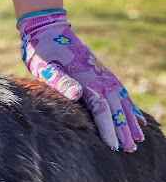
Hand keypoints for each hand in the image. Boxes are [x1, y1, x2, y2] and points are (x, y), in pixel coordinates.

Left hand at [19, 10, 144, 151]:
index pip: (102, 109)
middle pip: (116, 109)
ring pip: (122, 103)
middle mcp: (100, 78)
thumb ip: (61, 80)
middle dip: (123, 130)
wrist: (49, 30)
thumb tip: (77, 94)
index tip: (113, 147)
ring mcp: (103, 75)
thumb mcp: (45, 67)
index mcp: (87, 80)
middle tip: (130, 150)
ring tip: (138, 140)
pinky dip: (131, 108)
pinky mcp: (102, 74)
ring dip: (131, 121)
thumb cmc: (43, 52)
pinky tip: (137, 119)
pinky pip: (121, 94)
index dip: (108, 128)